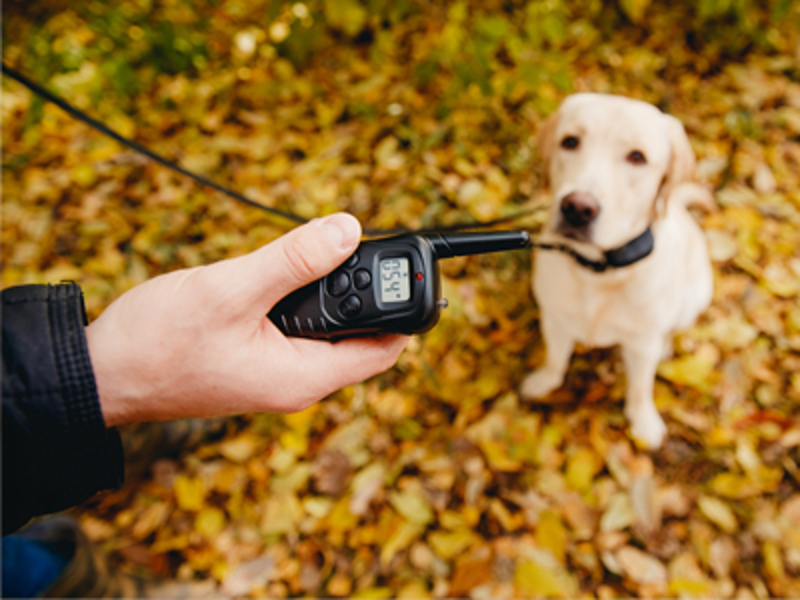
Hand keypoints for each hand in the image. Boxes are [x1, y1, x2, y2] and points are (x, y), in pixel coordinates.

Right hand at [86, 213, 407, 425]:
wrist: (101, 372)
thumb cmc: (158, 342)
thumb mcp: (232, 290)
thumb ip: (293, 260)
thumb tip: (348, 229)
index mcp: (303, 377)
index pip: (384, 349)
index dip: (403, 310)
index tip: (403, 267)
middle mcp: (296, 382)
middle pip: (359, 336)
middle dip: (358, 290)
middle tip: (343, 246)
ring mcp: (274, 373)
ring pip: (325, 329)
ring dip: (324, 290)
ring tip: (304, 255)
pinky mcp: (254, 360)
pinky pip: (294, 328)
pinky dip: (296, 297)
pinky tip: (275, 274)